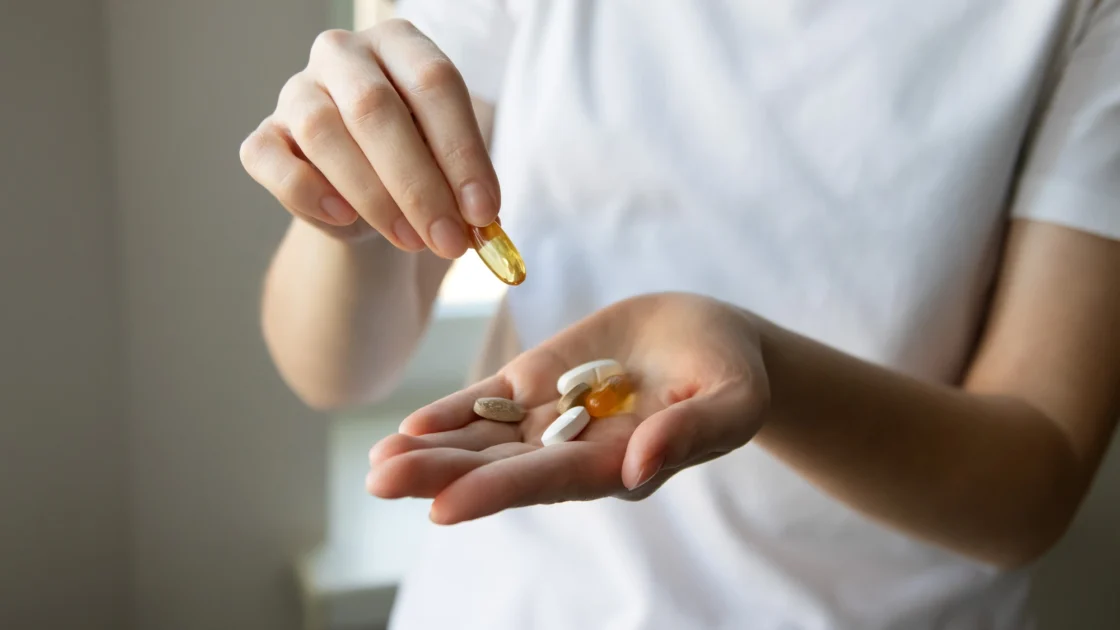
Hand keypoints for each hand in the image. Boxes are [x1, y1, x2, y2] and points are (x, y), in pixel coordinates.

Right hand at [239, 20, 498, 254]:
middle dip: (419, 185)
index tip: (484, 212)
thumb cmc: (417, 165)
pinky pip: (272, 160)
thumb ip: (462, 185)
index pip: (434, 82)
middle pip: (375, 107)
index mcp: (400, 43)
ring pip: (323, 132)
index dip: (462, 151)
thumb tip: (479, 220)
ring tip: (411, 240)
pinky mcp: (265, 136)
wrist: (365, 195)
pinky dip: (309, 193)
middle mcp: (343, 54)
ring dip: (373, 197)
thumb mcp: (448, 167)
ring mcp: (296, 91)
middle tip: (449, 239)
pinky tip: (345, 218)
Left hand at [367, 293, 770, 523]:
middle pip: (500, 466)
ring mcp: (550, 416)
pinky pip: (488, 401)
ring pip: (483, 439)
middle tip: (380, 481)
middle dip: (440, 474)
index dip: (498, 491)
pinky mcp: (538, 381)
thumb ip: (692, 433)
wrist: (708, 336)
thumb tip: (637, 468)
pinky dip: (451, 413)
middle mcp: (573, 449)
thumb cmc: (731, 373)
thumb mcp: (732, 401)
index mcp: (617, 463)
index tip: (444, 507)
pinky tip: (409, 427)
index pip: (550, 481)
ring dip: (431, 451)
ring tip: (376, 464)